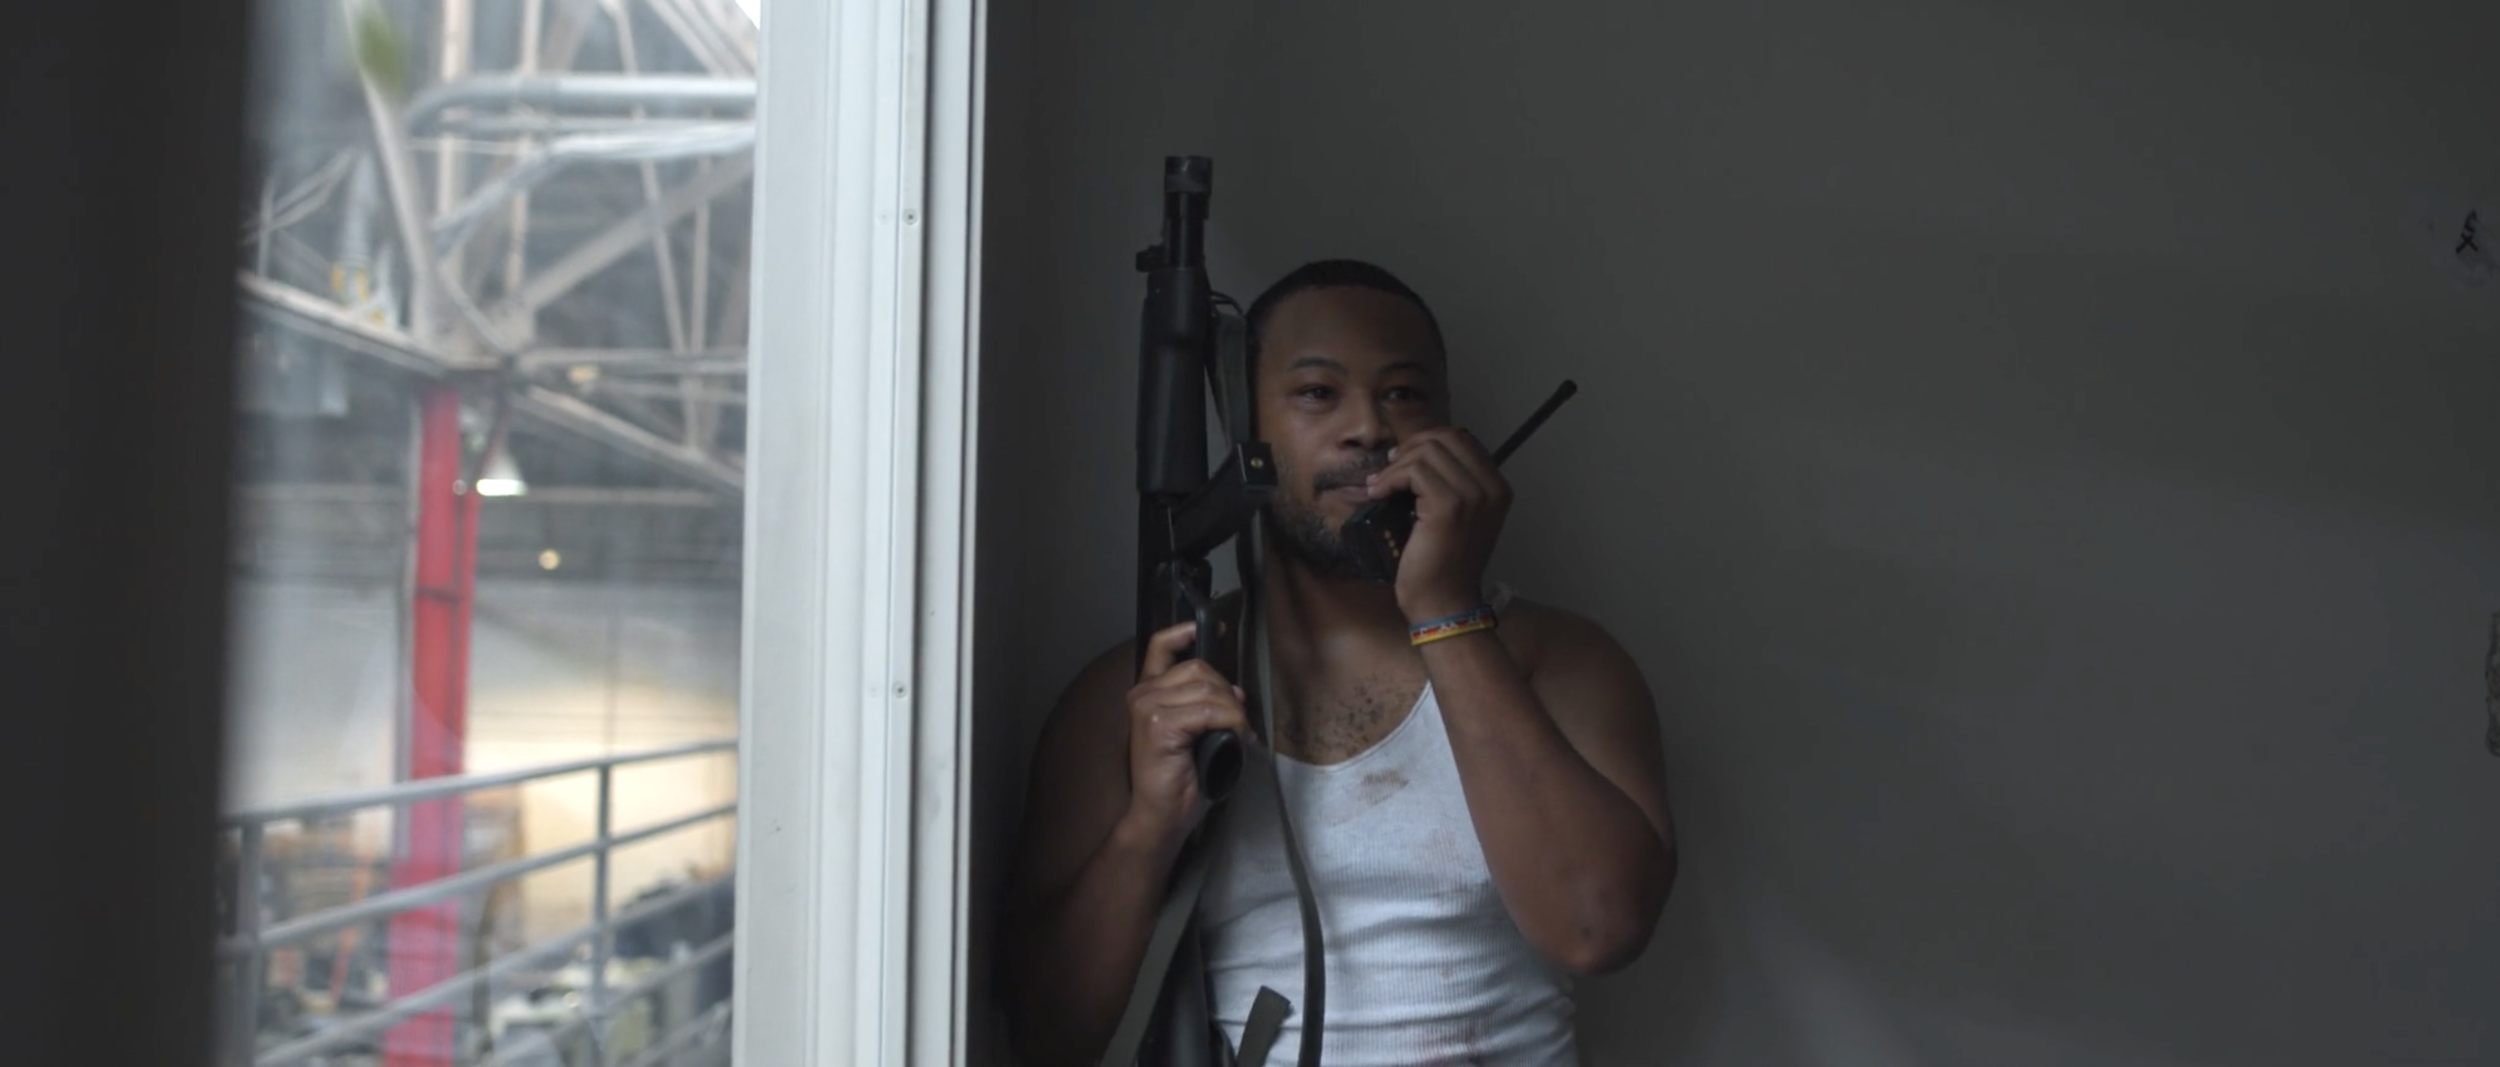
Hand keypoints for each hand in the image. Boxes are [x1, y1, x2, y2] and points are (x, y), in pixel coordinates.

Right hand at [1121, 620, 1252, 847]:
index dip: (1186, 632)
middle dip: (1227, 693)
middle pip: (1199, 668)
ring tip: (1239, 736)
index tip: (1215, 628)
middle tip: (1237, 722)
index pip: (1160, 645)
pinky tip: (1237, 740)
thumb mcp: (1192, 732)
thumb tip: (1234, 688)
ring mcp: (1147, 707)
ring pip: (1208, 688)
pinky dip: (1233, 723)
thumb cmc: (1179, 778)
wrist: (1160, 816)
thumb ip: (1203, 703)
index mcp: (1146, 692)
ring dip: (1234, 712)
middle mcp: (1142, 694)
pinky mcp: (1160, 725)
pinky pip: (1212, 710)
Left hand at [1364, 427, 1511, 621]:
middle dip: (1412, 447)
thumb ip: (1452, 484)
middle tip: (1389, 470)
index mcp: (1498, 488)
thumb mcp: (1458, 518)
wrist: (1444, 603)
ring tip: (1381, 486)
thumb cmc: (1444, 565)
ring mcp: (1473, 496)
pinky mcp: (1449, 506)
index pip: (1462, 439)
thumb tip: (1417, 450)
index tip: (1404, 461)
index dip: (1428, 442)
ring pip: (1427, 451)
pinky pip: (1414, 470)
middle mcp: (1492, 488)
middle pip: (1446, 438)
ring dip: (1397, 465)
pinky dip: (1390, 477)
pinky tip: (1379, 493)